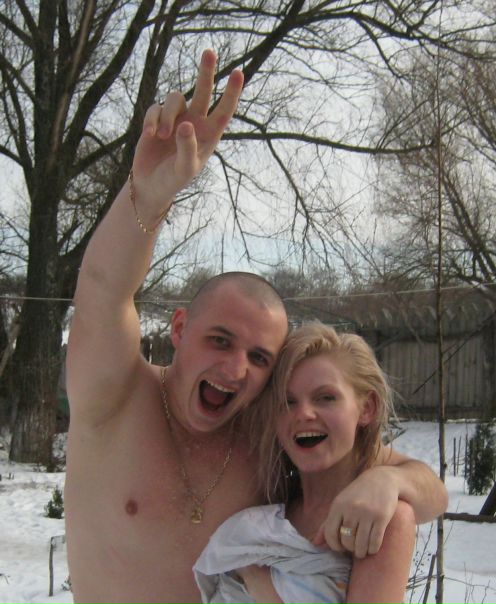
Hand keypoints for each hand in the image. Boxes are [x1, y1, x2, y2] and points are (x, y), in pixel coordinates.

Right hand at [132, 49, 243, 210]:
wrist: (150, 185)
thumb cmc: (173, 180)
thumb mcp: (184, 168)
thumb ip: (187, 148)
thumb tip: (186, 124)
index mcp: (209, 135)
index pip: (224, 111)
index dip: (232, 92)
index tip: (238, 72)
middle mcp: (195, 123)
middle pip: (203, 91)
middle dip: (206, 72)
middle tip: (209, 52)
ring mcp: (176, 119)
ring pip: (175, 98)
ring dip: (168, 115)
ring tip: (162, 136)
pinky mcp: (157, 119)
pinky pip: (156, 107)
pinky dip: (153, 119)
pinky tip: (151, 135)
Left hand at [313, 466, 399, 557]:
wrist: (381, 479)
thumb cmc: (357, 494)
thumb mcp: (340, 504)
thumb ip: (327, 523)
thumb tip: (315, 544)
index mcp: (338, 505)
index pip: (330, 533)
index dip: (334, 546)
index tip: (340, 548)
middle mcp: (351, 509)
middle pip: (347, 541)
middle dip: (350, 549)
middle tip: (354, 547)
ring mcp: (367, 513)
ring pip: (361, 545)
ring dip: (361, 552)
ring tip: (363, 550)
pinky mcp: (381, 517)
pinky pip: (375, 542)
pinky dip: (372, 549)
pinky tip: (372, 547)